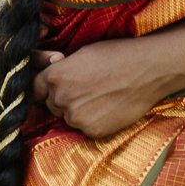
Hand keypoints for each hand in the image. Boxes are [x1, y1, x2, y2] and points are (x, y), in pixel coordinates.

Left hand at [36, 40, 182, 138]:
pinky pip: (85, 129)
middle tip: (87, 89)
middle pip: (52, 105)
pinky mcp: (93, 131)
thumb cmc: (117, 55)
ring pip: (68, 118)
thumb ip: (62, 69)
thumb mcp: (82, 54)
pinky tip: (109, 108)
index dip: (45, 88)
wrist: (149, 69)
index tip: (54, 88)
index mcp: (55, 76)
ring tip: (101, 98)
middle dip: (63, 99)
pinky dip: (94, 122)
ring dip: (78, 111)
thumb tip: (50, 75)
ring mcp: (76, 117)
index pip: (35, 89)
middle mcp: (61, 98)